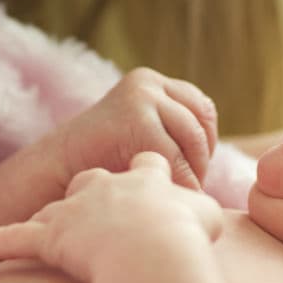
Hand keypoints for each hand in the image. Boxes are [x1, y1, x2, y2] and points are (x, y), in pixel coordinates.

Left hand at [0, 152, 222, 282]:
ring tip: (49, 226)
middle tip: (98, 207)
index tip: (150, 178)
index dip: (148, 171)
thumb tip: (216, 215)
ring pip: (58, 205)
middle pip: (94, 177)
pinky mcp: (49, 236)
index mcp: (146, 173)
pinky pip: (13, 239)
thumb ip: (206, 210)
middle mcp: (106, 182)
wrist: (153, 248)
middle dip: (95, 188)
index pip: (145, 162)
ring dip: (52, 215)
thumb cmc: (185, 236)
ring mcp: (75, 207)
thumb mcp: (207, 218)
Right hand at [56, 68, 217, 190]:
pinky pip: (178, 159)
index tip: (192, 171)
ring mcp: (143, 98)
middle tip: (187, 188)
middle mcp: (149, 84)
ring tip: (176, 195)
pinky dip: (180, 184)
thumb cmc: (101, 163)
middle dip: (200, 161)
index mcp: (152, 82)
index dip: (204, 144)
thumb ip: (173, 131)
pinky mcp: (138, 120)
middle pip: (202, 125)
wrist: (54, 171)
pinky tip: (166, 199)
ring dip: (193, 174)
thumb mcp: (142, 134)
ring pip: (194, 142)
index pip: (202, 111)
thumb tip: (228, 151)